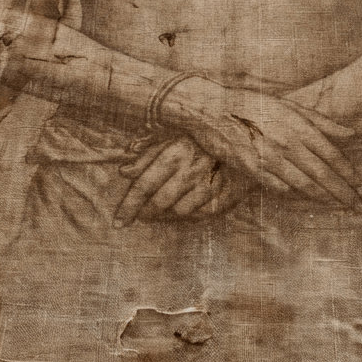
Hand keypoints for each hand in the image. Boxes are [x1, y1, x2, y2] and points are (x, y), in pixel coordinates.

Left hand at [114, 137, 242, 225]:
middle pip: (160, 202)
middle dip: (146, 212)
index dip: (129, 205)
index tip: (118, 222)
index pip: (145, 184)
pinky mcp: (225, 195)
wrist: (243, 141)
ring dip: (166, 215)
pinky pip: (200, 215)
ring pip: (179, 211)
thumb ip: (146, 156)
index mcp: (175, 152)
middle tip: (142, 214)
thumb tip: (123, 171)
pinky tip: (183, 208)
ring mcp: (210, 183)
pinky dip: (188, 216)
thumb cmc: (199, 140)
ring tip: (162, 210)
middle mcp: (192, 169)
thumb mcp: (171, 139)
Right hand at [160, 79, 361, 210]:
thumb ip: (320, 120)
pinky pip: (280, 187)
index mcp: (298, 126)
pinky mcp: (253, 170)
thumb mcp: (288, 104)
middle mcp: (287, 143)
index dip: (349, 173)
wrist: (210, 109)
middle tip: (360, 206)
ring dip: (325, 198)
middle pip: (323, 174)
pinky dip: (296, 195)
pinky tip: (308, 201)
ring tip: (341, 207)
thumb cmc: (251, 102)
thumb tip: (351, 133)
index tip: (361, 186)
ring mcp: (269, 159)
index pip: (332, 155)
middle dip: (344, 192)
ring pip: (304, 185)